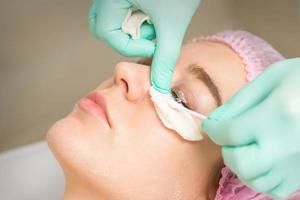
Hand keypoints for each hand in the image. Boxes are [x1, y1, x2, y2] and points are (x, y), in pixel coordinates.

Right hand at [89, 0, 200, 92]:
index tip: (155, 45)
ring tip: (157, 20)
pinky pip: (123, 8)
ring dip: (136, 26)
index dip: (133, 46)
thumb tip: (159, 86)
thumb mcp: (173, 23)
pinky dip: (139, 16)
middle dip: (128, 37)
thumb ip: (165, 58)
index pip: (108, 33)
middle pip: (103, 25)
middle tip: (150, 34)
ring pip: (113, 17)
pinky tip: (156, 11)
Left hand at [202, 58, 299, 198]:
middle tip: (231, 137)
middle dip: (228, 150)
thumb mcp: (272, 78)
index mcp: (277, 115)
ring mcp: (298, 164)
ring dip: (241, 165)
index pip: (229, 132)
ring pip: (254, 180)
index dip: (214, 129)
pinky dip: (260, 177)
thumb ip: (240, 101)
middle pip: (240, 162)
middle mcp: (287, 145)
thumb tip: (214, 121)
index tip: (211, 125)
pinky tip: (263, 159)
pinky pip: (273, 189)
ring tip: (247, 147)